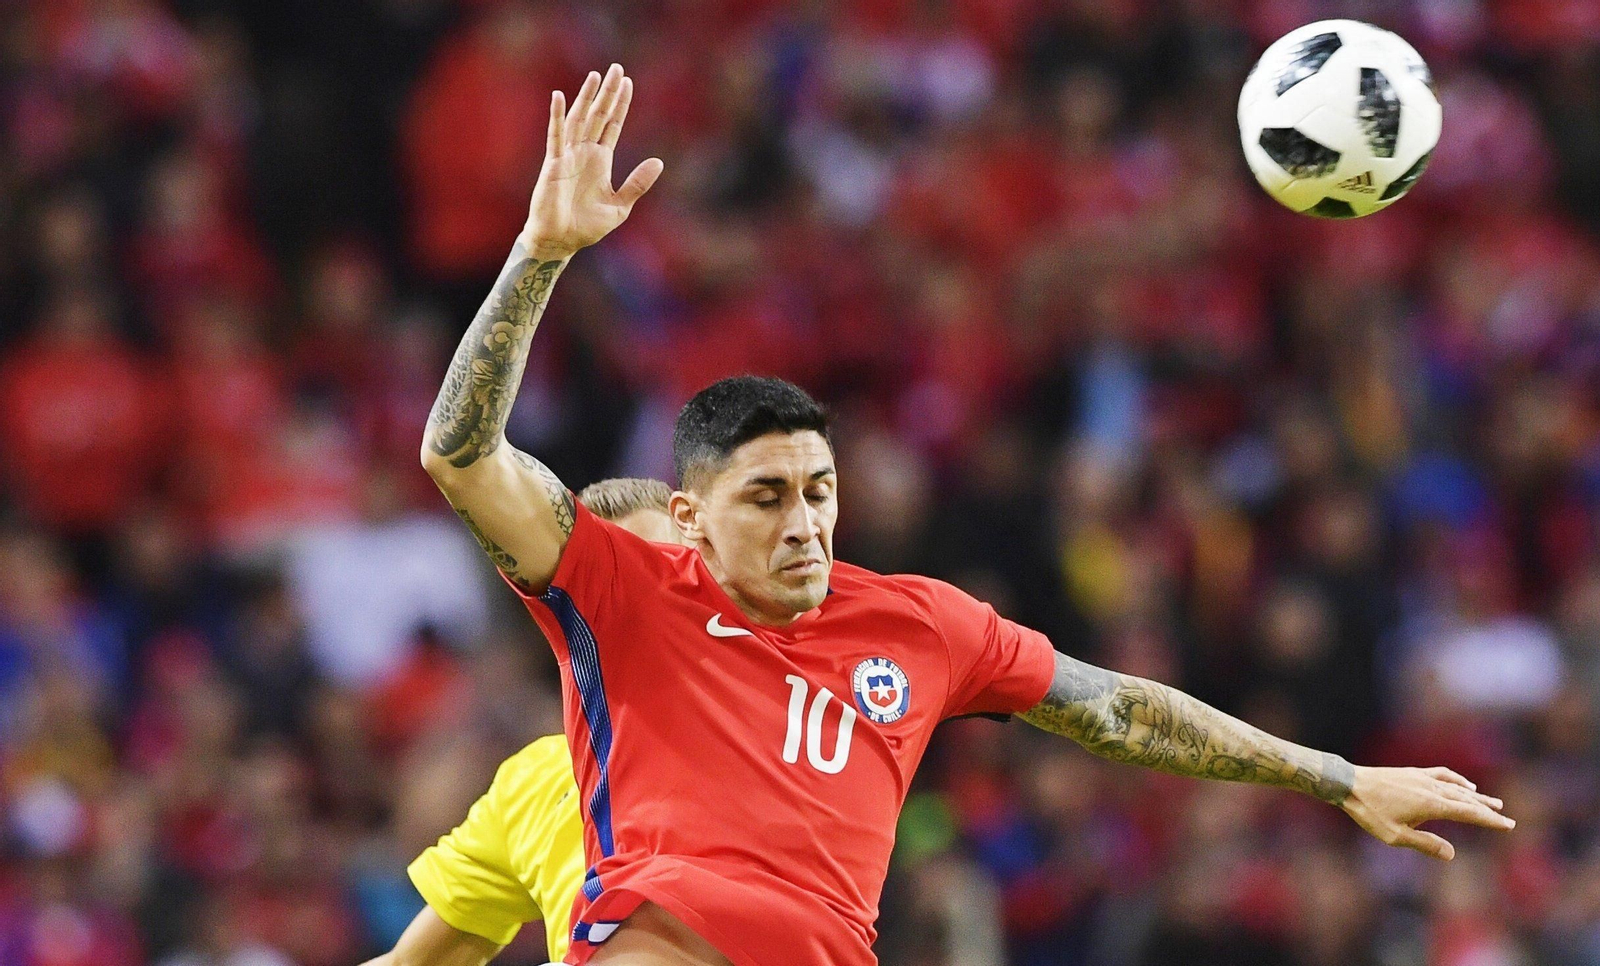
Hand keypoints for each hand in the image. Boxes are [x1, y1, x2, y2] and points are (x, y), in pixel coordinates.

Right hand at [520, 63, 662, 260]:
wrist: (561, 241)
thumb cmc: (587, 226)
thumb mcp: (620, 206)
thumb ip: (637, 183)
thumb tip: (659, 161)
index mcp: (600, 160)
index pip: (612, 125)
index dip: (620, 105)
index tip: (628, 83)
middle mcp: (584, 153)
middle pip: (597, 116)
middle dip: (607, 93)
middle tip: (616, 68)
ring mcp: (568, 156)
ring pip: (579, 120)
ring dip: (586, 97)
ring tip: (595, 75)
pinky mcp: (554, 165)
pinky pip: (556, 137)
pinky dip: (558, 117)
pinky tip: (560, 97)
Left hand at [1340, 765, 1514, 859]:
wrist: (1349, 783)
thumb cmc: (1369, 812)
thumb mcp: (1395, 836)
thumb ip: (1425, 844)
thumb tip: (1452, 854)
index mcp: (1431, 805)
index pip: (1468, 813)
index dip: (1489, 820)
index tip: (1508, 825)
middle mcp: (1431, 788)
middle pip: (1467, 799)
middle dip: (1488, 810)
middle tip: (1508, 817)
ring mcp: (1422, 777)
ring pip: (1456, 787)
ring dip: (1476, 795)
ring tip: (1493, 802)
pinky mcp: (1413, 772)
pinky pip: (1442, 774)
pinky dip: (1457, 780)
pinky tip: (1464, 784)